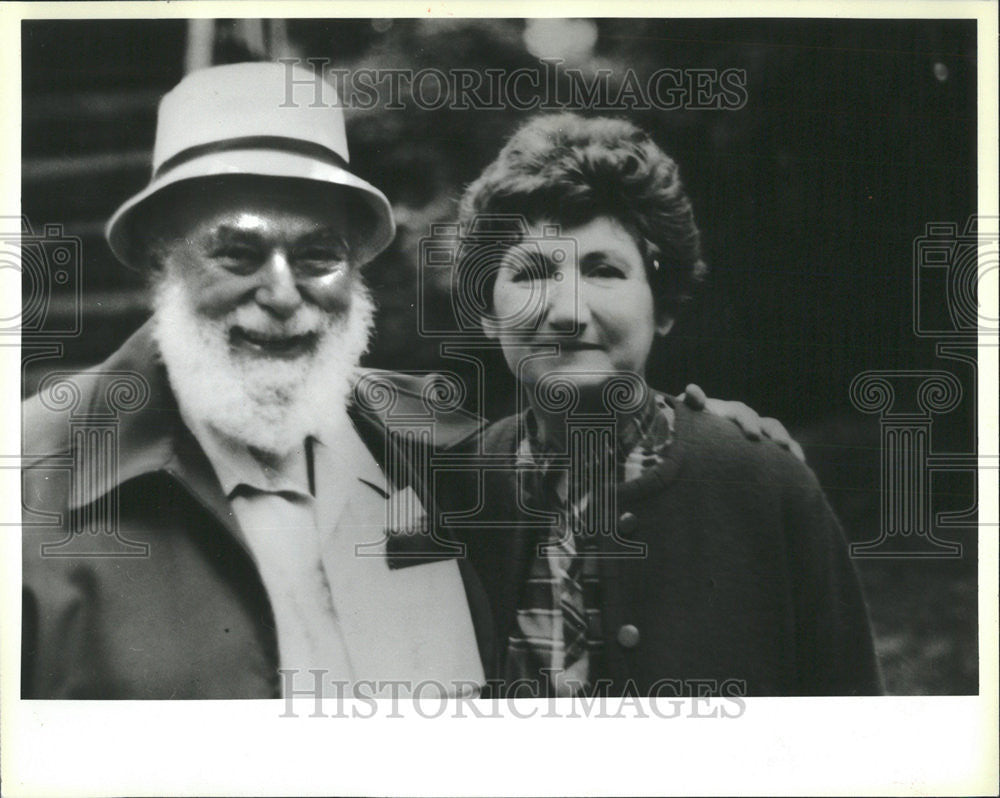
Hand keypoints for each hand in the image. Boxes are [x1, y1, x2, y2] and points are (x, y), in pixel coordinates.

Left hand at [680, 383, 805, 462]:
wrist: (693, 442)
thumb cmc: (689, 428)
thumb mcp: (687, 416)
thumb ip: (691, 404)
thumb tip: (692, 389)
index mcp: (729, 412)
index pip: (741, 413)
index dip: (748, 422)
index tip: (753, 435)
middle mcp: (748, 421)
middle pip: (767, 424)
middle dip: (774, 434)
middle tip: (780, 445)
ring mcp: (758, 435)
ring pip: (778, 437)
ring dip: (788, 445)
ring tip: (797, 458)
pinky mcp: (764, 451)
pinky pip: (783, 453)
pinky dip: (793, 457)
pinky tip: (801, 468)